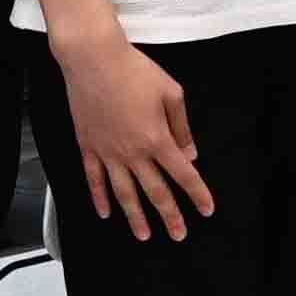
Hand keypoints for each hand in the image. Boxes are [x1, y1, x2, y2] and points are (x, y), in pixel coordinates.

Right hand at [61, 34, 209, 236]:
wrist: (93, 59)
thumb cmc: (134, 71)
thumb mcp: (171, 93)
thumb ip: (182, 127)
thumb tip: (190, 154)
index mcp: (158, 138)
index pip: (183, 174)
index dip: (197, 194)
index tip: (207, 210)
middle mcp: (133, 152)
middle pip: (155, 192)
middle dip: (169, 216)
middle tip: (178, 235)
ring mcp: (108, 152)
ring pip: (124, 193)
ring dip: (135, 217)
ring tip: (144, 236)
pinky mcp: (88, 147)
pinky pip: (94, 179)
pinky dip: (100, 198)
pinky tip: (106, 212)